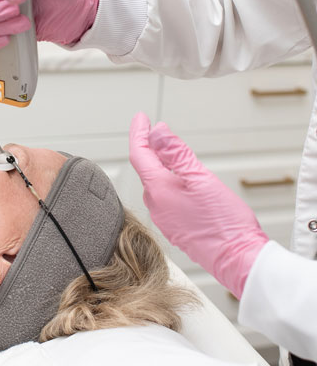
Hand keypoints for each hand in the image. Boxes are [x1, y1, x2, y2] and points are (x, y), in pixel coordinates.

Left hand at [129, 112, 268, 298]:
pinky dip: (170, 185)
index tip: (141, 117)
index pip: (138, 153)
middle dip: (152, 149)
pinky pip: (165, 199)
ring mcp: (163, 218)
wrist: (239, 261)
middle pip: (147, 168)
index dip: (138, 132)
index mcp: (157, 189)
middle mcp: (154, 204)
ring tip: (179, 161)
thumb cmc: (224, 222)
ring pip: (157, 184)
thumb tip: (157, 132)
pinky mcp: (173, 228)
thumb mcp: (201, 177)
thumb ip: (176, 152)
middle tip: (160, 134)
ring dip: (163, 168)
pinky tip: (186, 186)